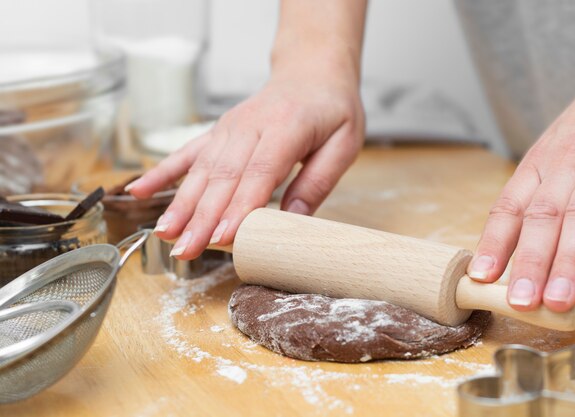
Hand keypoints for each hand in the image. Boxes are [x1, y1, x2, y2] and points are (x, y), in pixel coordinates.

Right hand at [127, 58, 364, 259]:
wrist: (311, 71)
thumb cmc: (332, 109)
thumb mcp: (344, 143)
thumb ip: (318, 181)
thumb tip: (292, 222)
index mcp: (287, 127)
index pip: (259, 172)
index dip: (239, 207)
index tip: (222, 237)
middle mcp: (250, 126)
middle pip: (223, 176)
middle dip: (202, 217)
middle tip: (185, 250)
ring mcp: (229, 127)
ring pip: (201, 169)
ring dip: (180, 203)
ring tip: (163, 233)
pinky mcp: (218, 132)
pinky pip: (186, 153)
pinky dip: (162, 172)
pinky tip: (138, 190)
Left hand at [467, 51, 574, 311]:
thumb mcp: (555, 152)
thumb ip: (538, 192)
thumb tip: (513, 242)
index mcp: (538, 164)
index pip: (508, 207)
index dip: (494, 243)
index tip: (481, 277)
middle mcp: (564, 164)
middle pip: (540, 218)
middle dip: (529, 262)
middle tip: (520, 302)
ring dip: (567, 260)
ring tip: (557, 300)